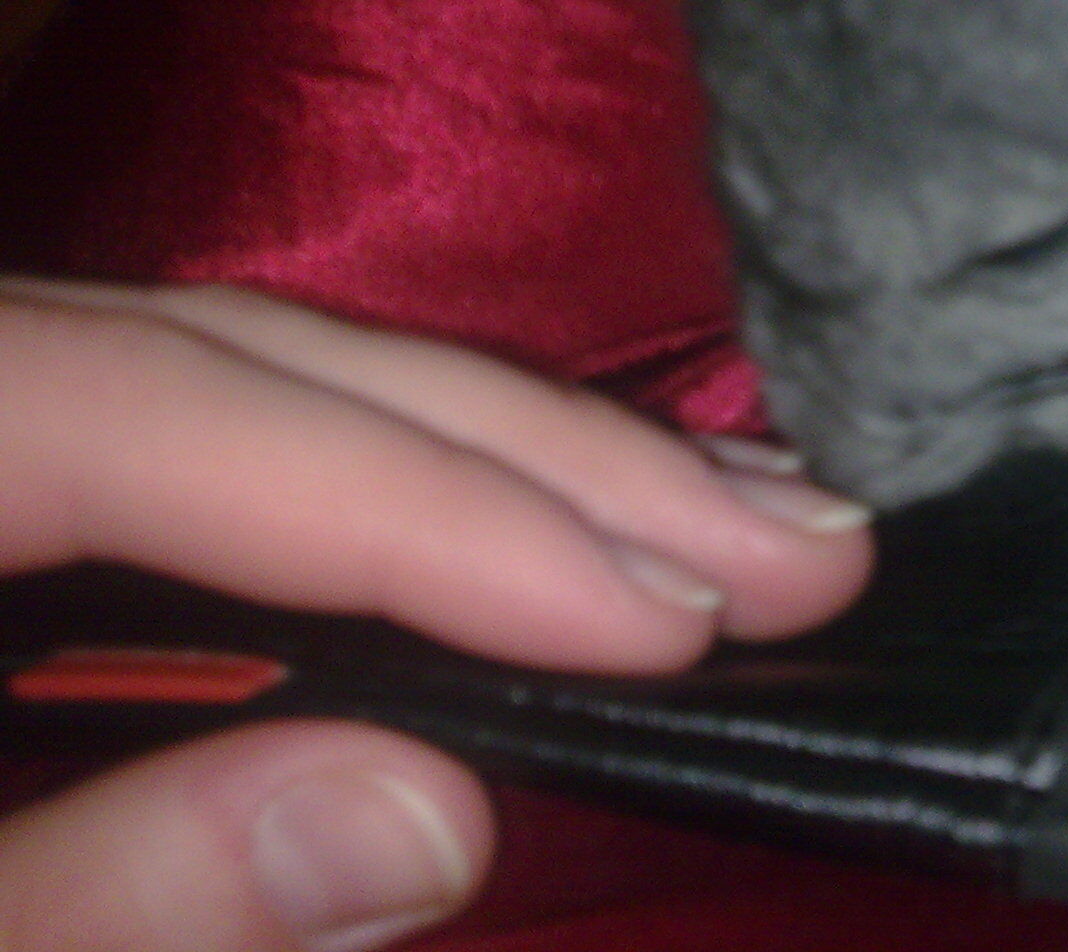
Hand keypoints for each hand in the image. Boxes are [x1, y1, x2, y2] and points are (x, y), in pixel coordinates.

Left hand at [0, 276, 872, 950]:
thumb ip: (100, 899)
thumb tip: (429, 821)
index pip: (155, 415)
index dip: (426, 511)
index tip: (668, 617)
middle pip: (265, 355)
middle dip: (550, 459)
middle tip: (802, 546)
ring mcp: (12, 391)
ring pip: (285, 364)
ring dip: (534, 452)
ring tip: (756, 516)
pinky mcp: (51, 461)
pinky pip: (263, 421)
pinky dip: (438, 474)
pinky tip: (580, 512)